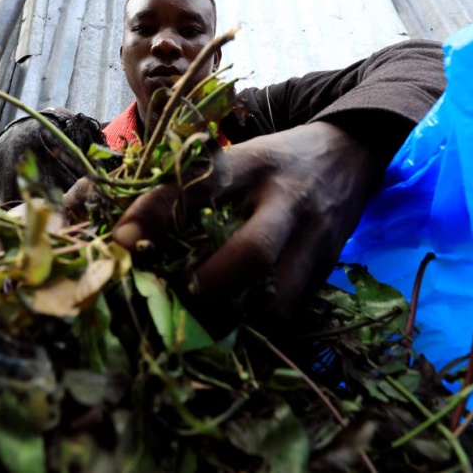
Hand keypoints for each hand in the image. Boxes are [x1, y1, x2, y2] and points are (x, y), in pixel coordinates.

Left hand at [112, 121, 385, 335]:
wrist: (351, 152)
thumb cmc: (274, 161)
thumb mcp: (237, 156)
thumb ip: (191, 187)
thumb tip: (126, 233)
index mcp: (253, 163)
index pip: (199, 184)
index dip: (155, 213)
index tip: (121, 238)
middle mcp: (287, 201)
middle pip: (250, 253)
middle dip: (207, 284)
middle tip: (177, 292)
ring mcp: (314, 239)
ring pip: (276, 298)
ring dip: (233, 314)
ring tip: (203, 311)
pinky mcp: (328, 269)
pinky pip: (291, 311)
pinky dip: (257, 321)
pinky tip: (234, 313)